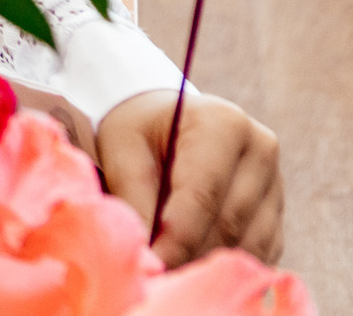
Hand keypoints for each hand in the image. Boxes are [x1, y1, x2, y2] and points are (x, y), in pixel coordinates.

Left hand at [97, 91, 282, 266]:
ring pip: (248, 244)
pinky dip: (225, 266)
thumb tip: (146, 255)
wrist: (165, 120)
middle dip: (189, 255)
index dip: (177, 238)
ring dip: (208, 265)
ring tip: (170, 273)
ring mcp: (275, 183)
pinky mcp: (276, 212)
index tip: (152, 266)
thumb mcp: (122, 151)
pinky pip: (258, 251)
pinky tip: (193, 268)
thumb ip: (133, 199)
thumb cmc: (138, 132)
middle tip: (157, 278)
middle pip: (229, 223)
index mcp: (223, 124)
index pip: (203, 195)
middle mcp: (261, 151)